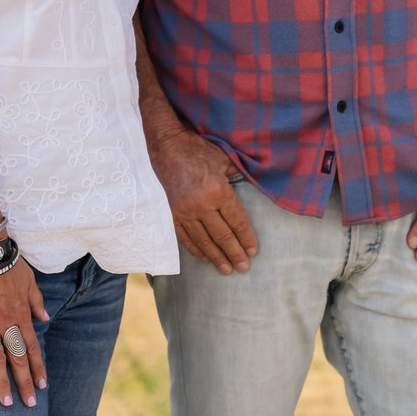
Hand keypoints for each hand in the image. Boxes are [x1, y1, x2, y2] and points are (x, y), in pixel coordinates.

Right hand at [0, 264, 48, 406]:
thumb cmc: (10, 266)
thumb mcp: (31, 282)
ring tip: (7, 402)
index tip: (43, 384)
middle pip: (18, 359)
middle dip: (25, 382)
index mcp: (22, 316)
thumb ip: (37, 302)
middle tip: (30, 403)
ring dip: (2, 382)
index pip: (32, 348)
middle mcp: (7, 324)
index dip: (38, 368)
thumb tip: (44, 318)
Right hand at [150, 127, 257, 273]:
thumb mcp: (223, 159)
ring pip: (203, 241)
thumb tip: (250, 186)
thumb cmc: (196, 149)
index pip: (237, 221)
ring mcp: (183, 212)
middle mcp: (201, 206)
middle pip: (222, 235)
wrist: (163, 145)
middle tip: (243, 268)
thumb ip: (237, 176)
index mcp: (217, 191)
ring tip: (226, 270)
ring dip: (216, 257)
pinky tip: (204, 258)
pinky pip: (185, 237)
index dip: (246, 237)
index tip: (253, 251)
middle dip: (234, 253)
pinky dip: (195, 249)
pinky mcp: (170, 214)